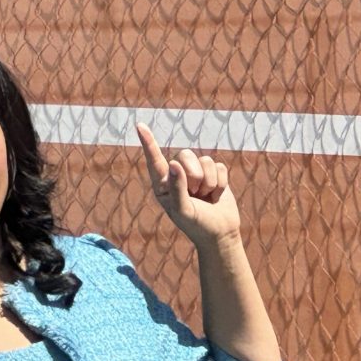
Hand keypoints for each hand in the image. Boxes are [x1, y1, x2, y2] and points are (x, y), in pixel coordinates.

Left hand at [136, 122, 240, 250]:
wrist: (220, 234)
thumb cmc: (197, 226)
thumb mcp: (183, 211)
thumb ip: (177, 189)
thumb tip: (174, 164)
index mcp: (164, 185)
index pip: (155, 160)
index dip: (148, 142)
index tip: (139, 126)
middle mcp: (178, 175)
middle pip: (185, 156)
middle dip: (195, 176)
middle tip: (196, 195)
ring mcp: (196, 173)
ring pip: (205, 160)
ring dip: (209, 182)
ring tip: (206, 197)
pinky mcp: (213, 173)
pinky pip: (219, 166)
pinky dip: (221, 183)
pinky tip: (216, 196)